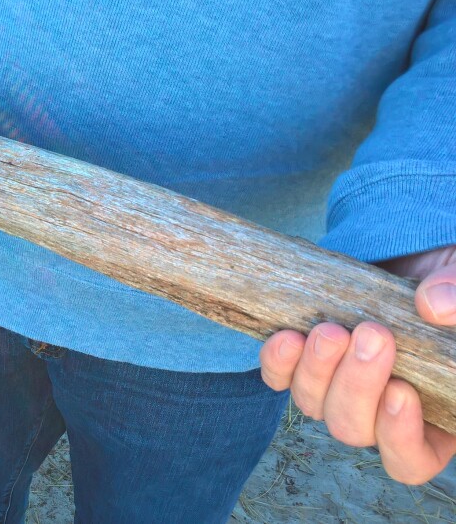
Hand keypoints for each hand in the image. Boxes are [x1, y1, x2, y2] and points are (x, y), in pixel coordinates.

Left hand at [260, 245, 455, 483]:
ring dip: (318, 370)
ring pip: (313, 405)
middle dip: (358, 385)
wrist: (412, 257)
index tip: (400, 391)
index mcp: (432, 417)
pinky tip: (289, 337)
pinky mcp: (304, 361)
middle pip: (353, 429)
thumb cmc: (450, 287)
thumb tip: (435, 306)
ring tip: (331, 331)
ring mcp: (336, 388)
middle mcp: (379, 414)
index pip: (411, 459)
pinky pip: (279, 377)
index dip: (400, 437)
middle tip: (373, 335)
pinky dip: (279, 362)